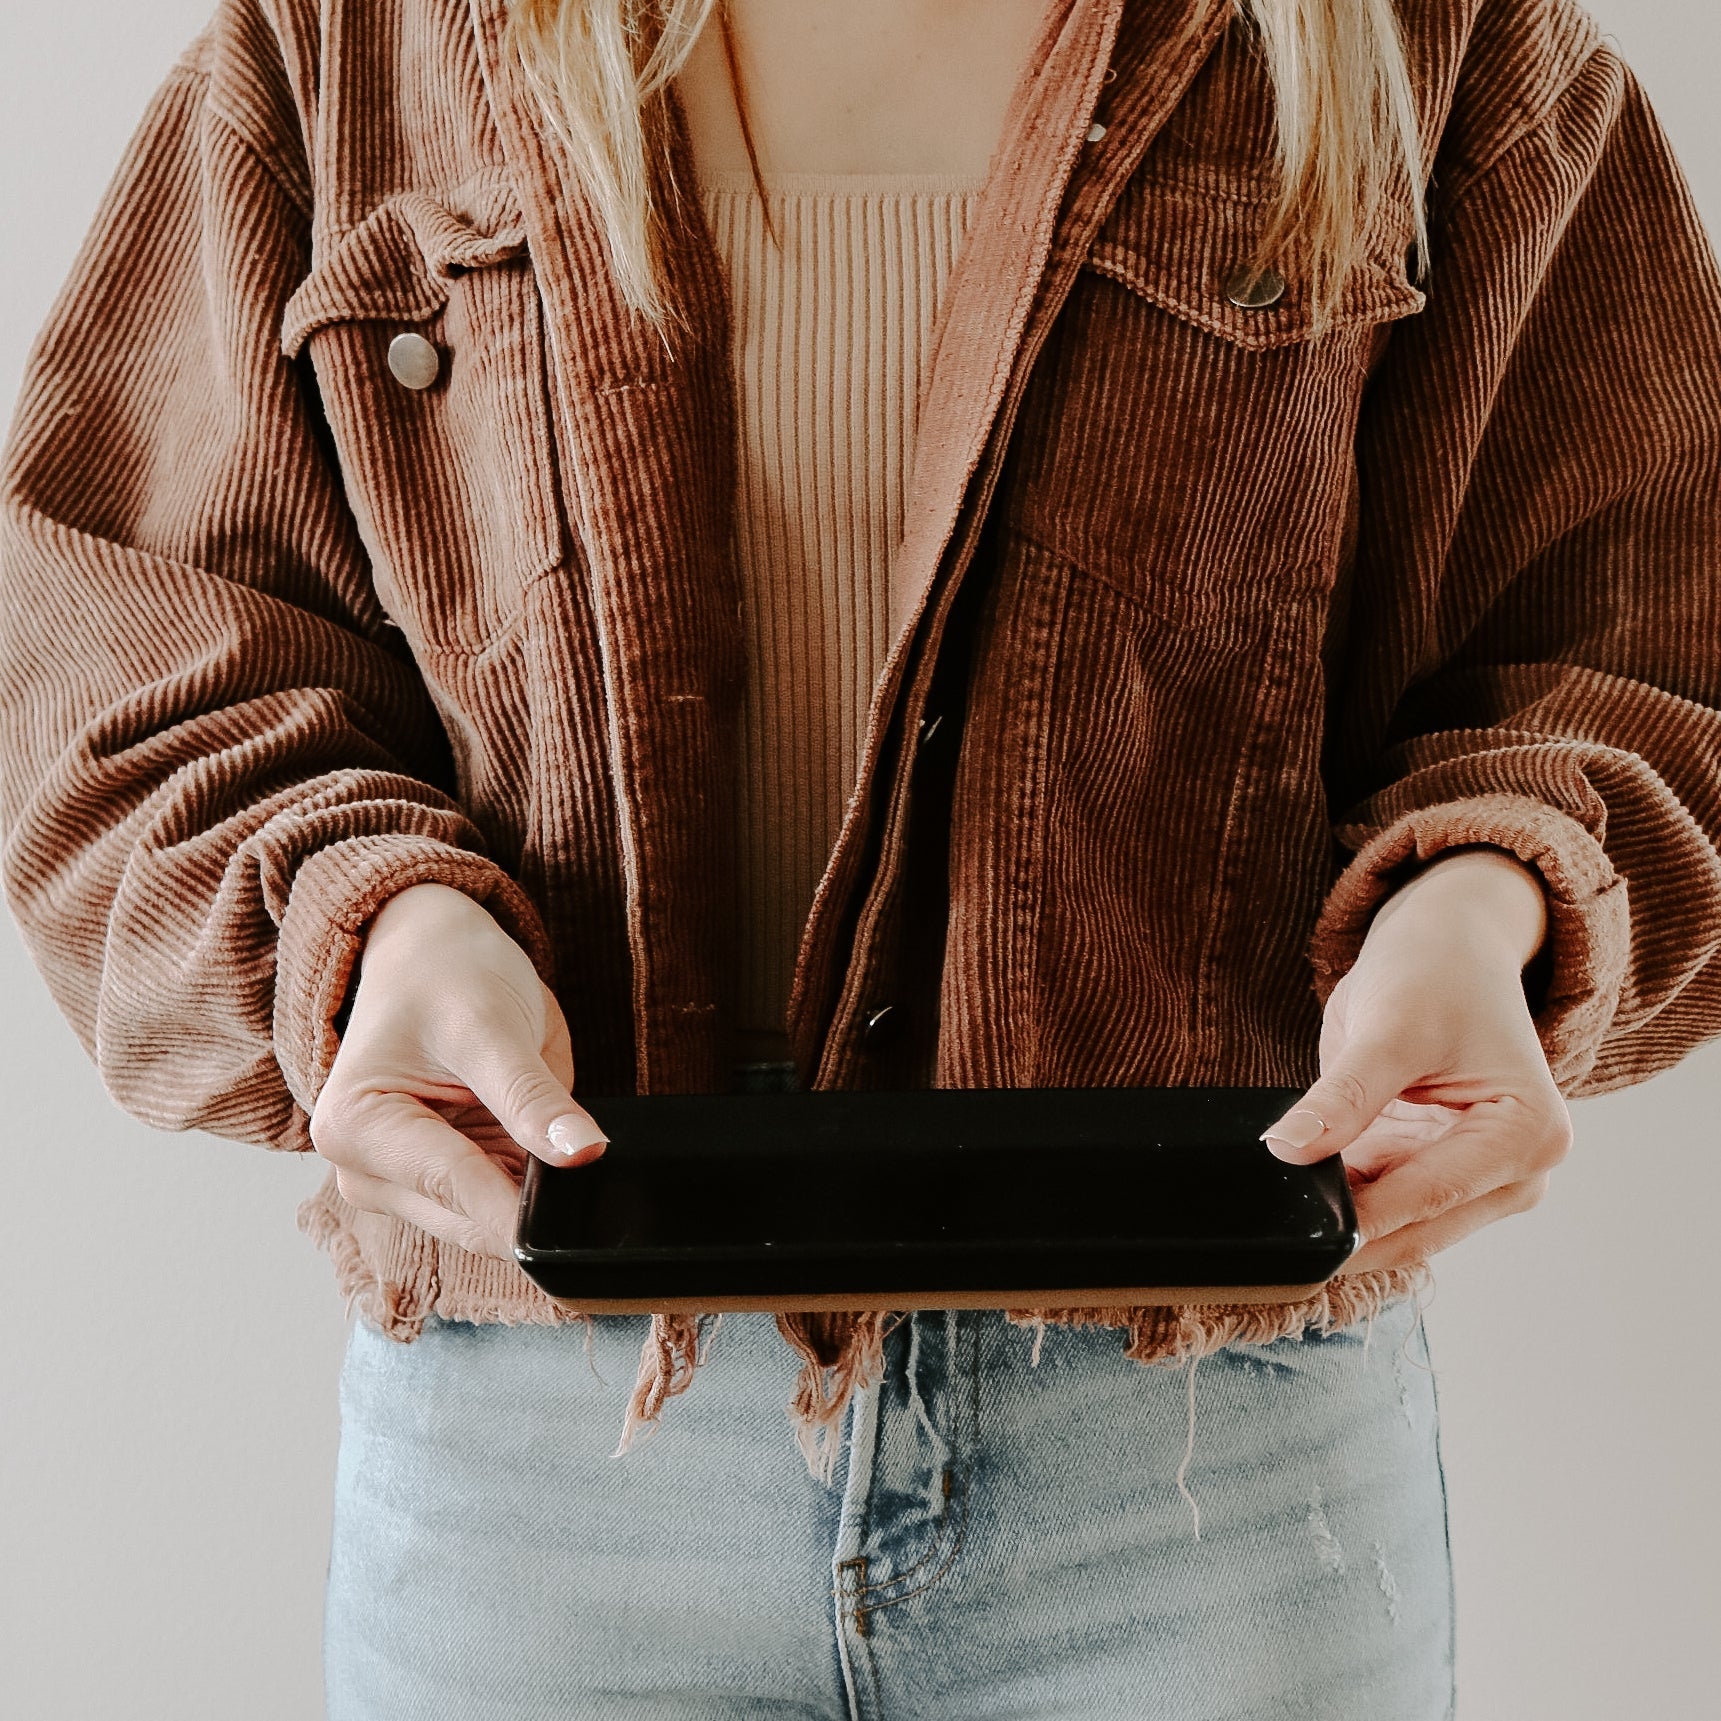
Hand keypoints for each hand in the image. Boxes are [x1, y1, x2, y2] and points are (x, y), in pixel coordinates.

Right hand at [306, 882, 609, 1260]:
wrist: (435, 954)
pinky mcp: (439, 1183)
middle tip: (582, 1156)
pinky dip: (531, 1182)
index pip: (455, 1187)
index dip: (523, 1207)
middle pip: (470, 1217)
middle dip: (531, 1198)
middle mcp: (365, 1169)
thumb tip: (582, 1154)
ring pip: (490, 1221)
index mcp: (355, 1129)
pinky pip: (501, 1202)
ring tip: (554, 1132)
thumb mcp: (493, 1026)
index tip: (578, 1218)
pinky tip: (544, 1143)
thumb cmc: (446, 975)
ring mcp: (401, 1183)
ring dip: (533, 1189)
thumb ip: (532, 1098)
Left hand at [1262, 848, 1573, 1274]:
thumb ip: (1343, 1097)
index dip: (1356, 1217)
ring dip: (1341, 1216)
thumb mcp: (1388, 1028)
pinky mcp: (1438, 1170)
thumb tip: (1288, 1150)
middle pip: (1417, 1226)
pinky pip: (1383, 1201)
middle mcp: (1518, 1171)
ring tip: (1281, 1202)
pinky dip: (1342, 1197)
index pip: (1429, 1196)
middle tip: (1271, 1230)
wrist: (1447, 946)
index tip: (1292, 1229)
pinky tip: (1302, 1184)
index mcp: (1528, 1135)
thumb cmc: (1436, 974)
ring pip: (1397, 1225)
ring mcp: (1479, 1178)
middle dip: (1347, 1228)